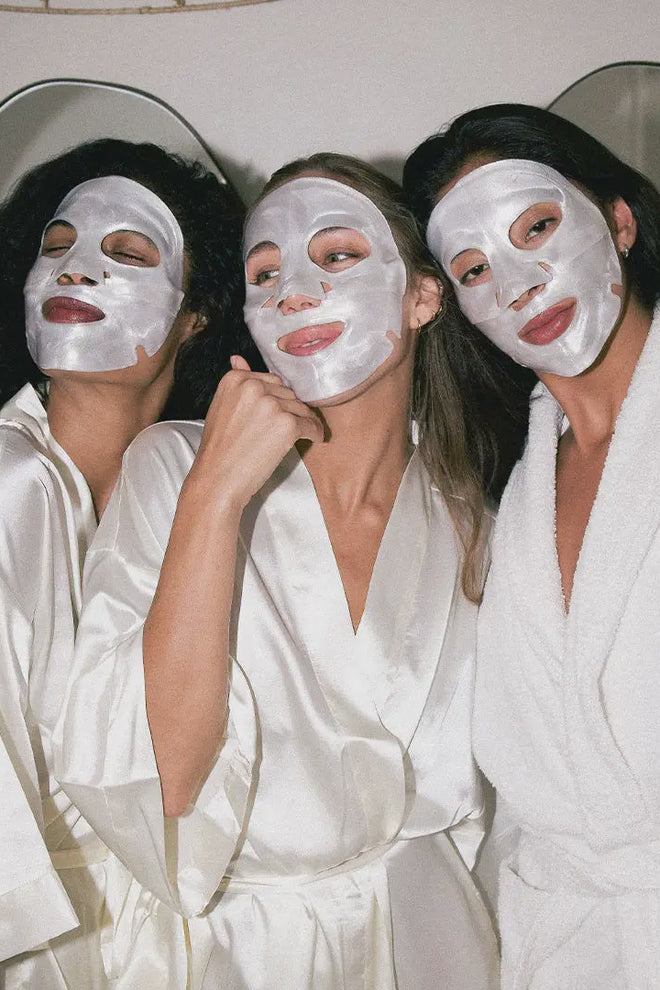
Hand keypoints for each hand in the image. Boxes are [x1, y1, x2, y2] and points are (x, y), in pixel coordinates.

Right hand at [189, 355, 323, 509]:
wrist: (217, 479)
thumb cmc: (219, 449)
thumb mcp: (222, 407)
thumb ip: (237, 382)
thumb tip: (238, 358)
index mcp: (235, 378)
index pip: (271, 381)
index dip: (277, 400)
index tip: (274, 416)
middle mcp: (253, 386)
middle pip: (288, 393)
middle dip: (290, 410)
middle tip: (284, 431)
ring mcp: (271, 404)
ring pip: (301, 408)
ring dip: (304, 422)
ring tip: (298, 436)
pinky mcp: (287, 424)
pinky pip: (311, 425)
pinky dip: (315, 433)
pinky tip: (312, 439)